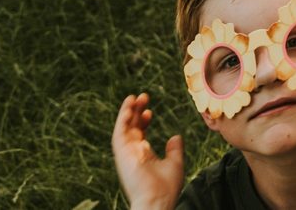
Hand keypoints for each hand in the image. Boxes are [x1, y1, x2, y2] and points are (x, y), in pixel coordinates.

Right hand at [112, 93, 183, 209]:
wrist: (158, 201)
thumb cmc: (166, 187)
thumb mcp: (175, 163)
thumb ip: (174, 150)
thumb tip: (176, 136)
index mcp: (143, 157)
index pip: (139, 134)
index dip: (143, 121)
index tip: (150, 111)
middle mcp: (133, 154)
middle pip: (131, 128)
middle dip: (135, 112)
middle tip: (143, 97)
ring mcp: (126, 154)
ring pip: (123, 128)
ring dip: (127, 112)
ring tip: (134, 97)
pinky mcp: (121, 154)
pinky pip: (119, 133)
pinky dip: (122, 118)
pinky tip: (128, 105)